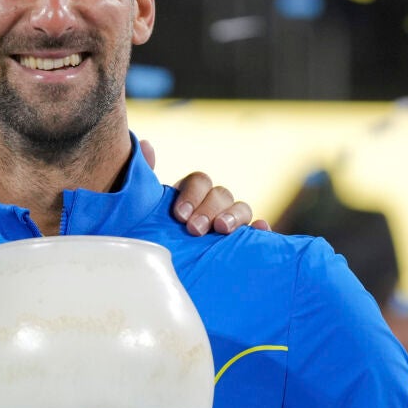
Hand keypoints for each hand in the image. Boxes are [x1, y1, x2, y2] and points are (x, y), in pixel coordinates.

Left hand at [139, 138, 269, 236]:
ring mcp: (230, 222)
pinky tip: (260, 229)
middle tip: (194, 229)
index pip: (199, 181)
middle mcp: (213, 205)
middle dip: (209, 209)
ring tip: (222, 229)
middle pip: (221, 195)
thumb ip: (146, 180)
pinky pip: (258, 232)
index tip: (179, 215)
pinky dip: (262, 229)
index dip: (192, 195)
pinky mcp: (243, 242)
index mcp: (191, 194)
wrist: (164, 263)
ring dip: (234, 216)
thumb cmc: (155, 235)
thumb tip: (144, 144)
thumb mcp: (147, 210)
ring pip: (242, 209)